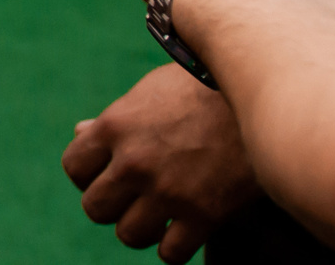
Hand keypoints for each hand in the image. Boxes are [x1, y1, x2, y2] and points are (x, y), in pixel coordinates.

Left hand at [63, 64, 257, 261]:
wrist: (261, 96)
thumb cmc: (202, 87)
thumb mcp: (149, 92)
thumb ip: (114, 119)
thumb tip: (80, 133)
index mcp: (114, 127)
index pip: (74, 168)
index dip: (88, 175)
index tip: (107, 175)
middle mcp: (133, 162)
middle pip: (95, 208)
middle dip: (112, 206)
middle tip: (134, 198)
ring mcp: (167, 191)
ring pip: (128, 235)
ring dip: (142, 229)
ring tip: (159, 217)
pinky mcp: (203, 215)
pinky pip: (170, 253)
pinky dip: (174, 248)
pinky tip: (185, 231)